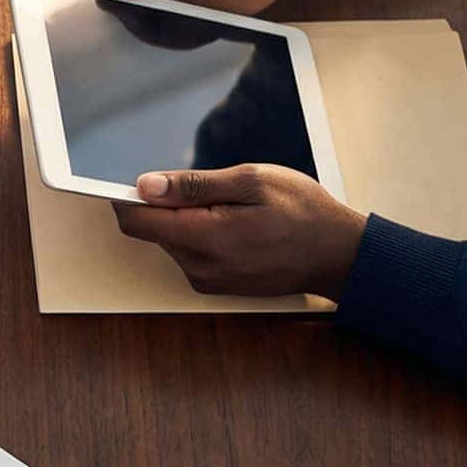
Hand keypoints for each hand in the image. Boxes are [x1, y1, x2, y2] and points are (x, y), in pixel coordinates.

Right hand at [82, 0, 316, 13]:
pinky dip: (175, 37)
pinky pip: (164, 33)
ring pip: (139, 22)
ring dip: (156, 30)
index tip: (112, 10)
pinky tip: (196, 30)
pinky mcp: (181, 12)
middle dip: (131, 17)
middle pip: (116, 2)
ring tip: (188, 23)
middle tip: (161, 21)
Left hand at [112, 164, 367, 298]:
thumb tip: (145, 186)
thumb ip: (193, 186)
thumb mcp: (251, 181)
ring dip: (190, 220)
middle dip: (172, 205)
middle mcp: (197, 266)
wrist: (338, 255)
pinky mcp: (215, 286)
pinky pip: (191, 254)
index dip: (128, 197)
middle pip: (154, 229)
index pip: (135, 221)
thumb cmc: (302, 212)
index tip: (138, 181)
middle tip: (217, 191)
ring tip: (236, 210)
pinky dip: (204, 236)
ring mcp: (206, 280)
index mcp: (202, 237)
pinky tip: (239, 228)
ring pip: (173, 241)